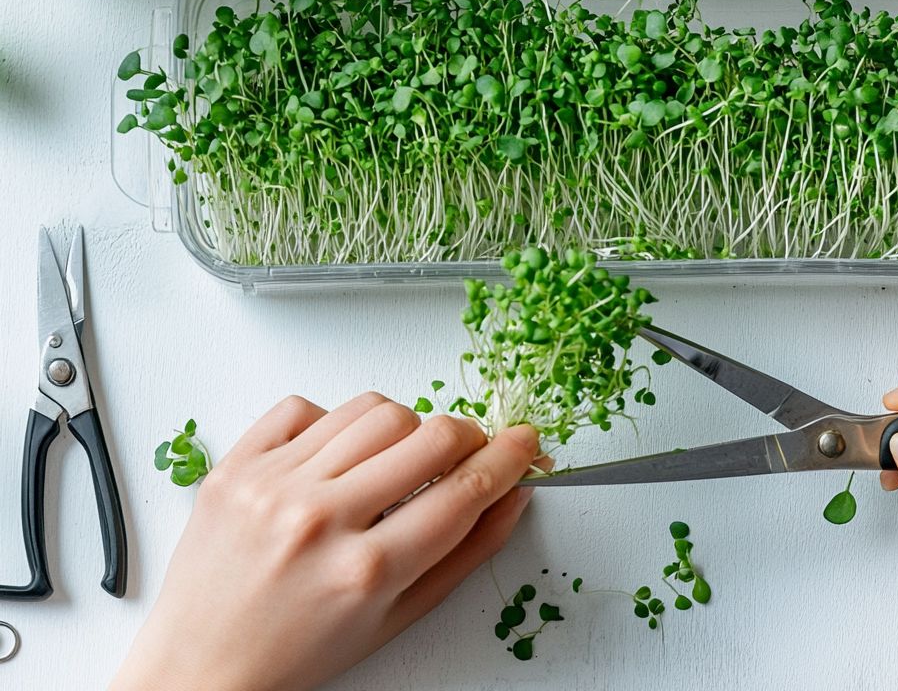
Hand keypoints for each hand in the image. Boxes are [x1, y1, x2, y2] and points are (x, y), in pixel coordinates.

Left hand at [111, 393, 539, 690]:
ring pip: (374, 408)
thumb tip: (511, 496)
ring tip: (394, 460)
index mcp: (366, 571)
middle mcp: (319, 519)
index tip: (524, 444)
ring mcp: (272, 486)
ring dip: (404, 427)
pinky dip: (333, 422)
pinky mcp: (236, 466)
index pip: (464, 489)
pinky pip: (305, 406)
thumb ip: (464, 554)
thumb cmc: (297, 654)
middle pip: (429, 435)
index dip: (509, 459)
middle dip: (466, 436)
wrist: (200, 668)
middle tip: (466, 451)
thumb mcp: (397, 619)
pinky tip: (335, 457)